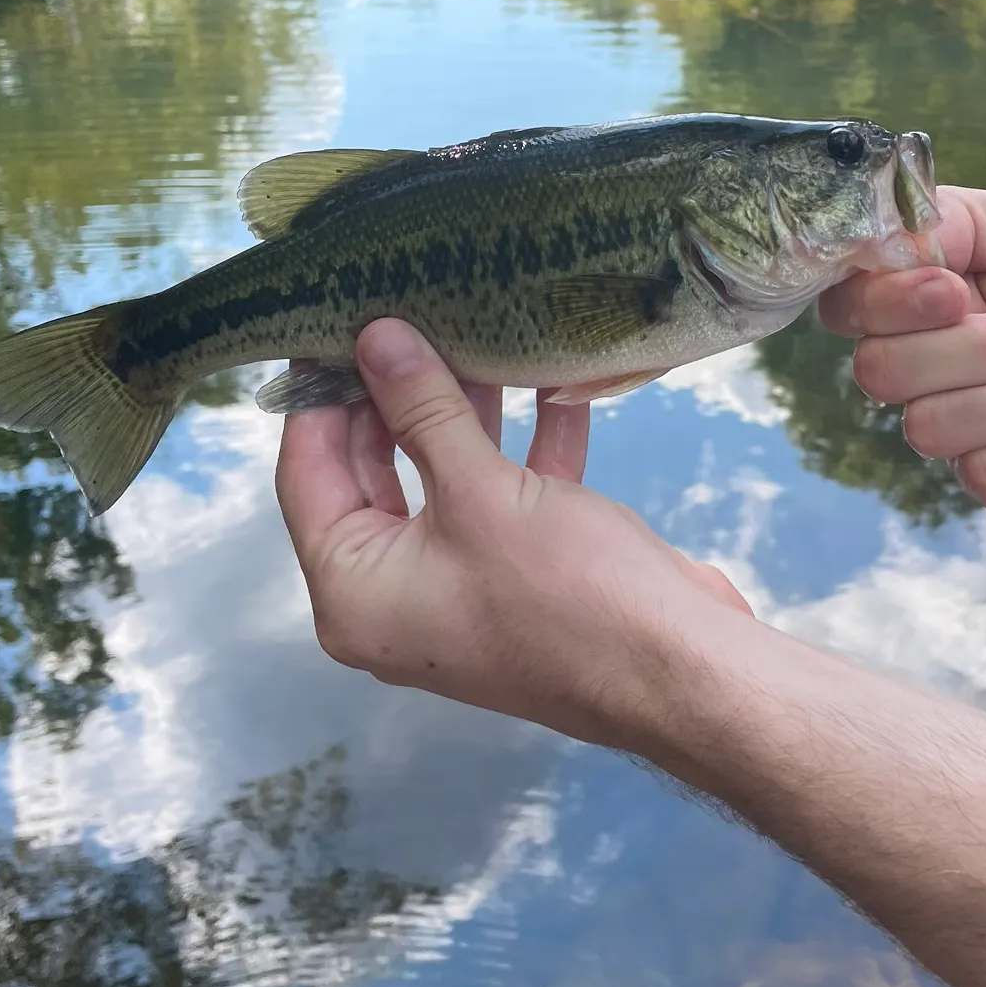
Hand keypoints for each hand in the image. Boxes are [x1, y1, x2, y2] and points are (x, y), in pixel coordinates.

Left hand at [275, 320, 751, 737]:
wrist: (679, 671)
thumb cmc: (564, 591)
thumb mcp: (481, 490)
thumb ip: (423, 410)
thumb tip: (376, 340)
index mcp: (356, 592)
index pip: (307, 475)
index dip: (319, 397)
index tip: (332, 324)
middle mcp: (396, 598)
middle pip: (374, 474)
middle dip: (396, 396)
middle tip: (403, 315)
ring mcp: (460, 588)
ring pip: (444, 481)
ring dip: (464, 414)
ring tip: (473, 334)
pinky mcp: (521, 578)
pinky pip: (504, 501)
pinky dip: (524, 450)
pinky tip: (553, 388)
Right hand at [819, 189, 985, 542]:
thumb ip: (963, 221)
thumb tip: (884, 232)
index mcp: (946, 296)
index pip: (851, 304)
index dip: (882, 301)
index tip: (953, 287)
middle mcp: (945, 365)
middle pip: (876, 371)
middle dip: (973, 349)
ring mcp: (973, 432)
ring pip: (929, 426)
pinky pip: (984, 473)